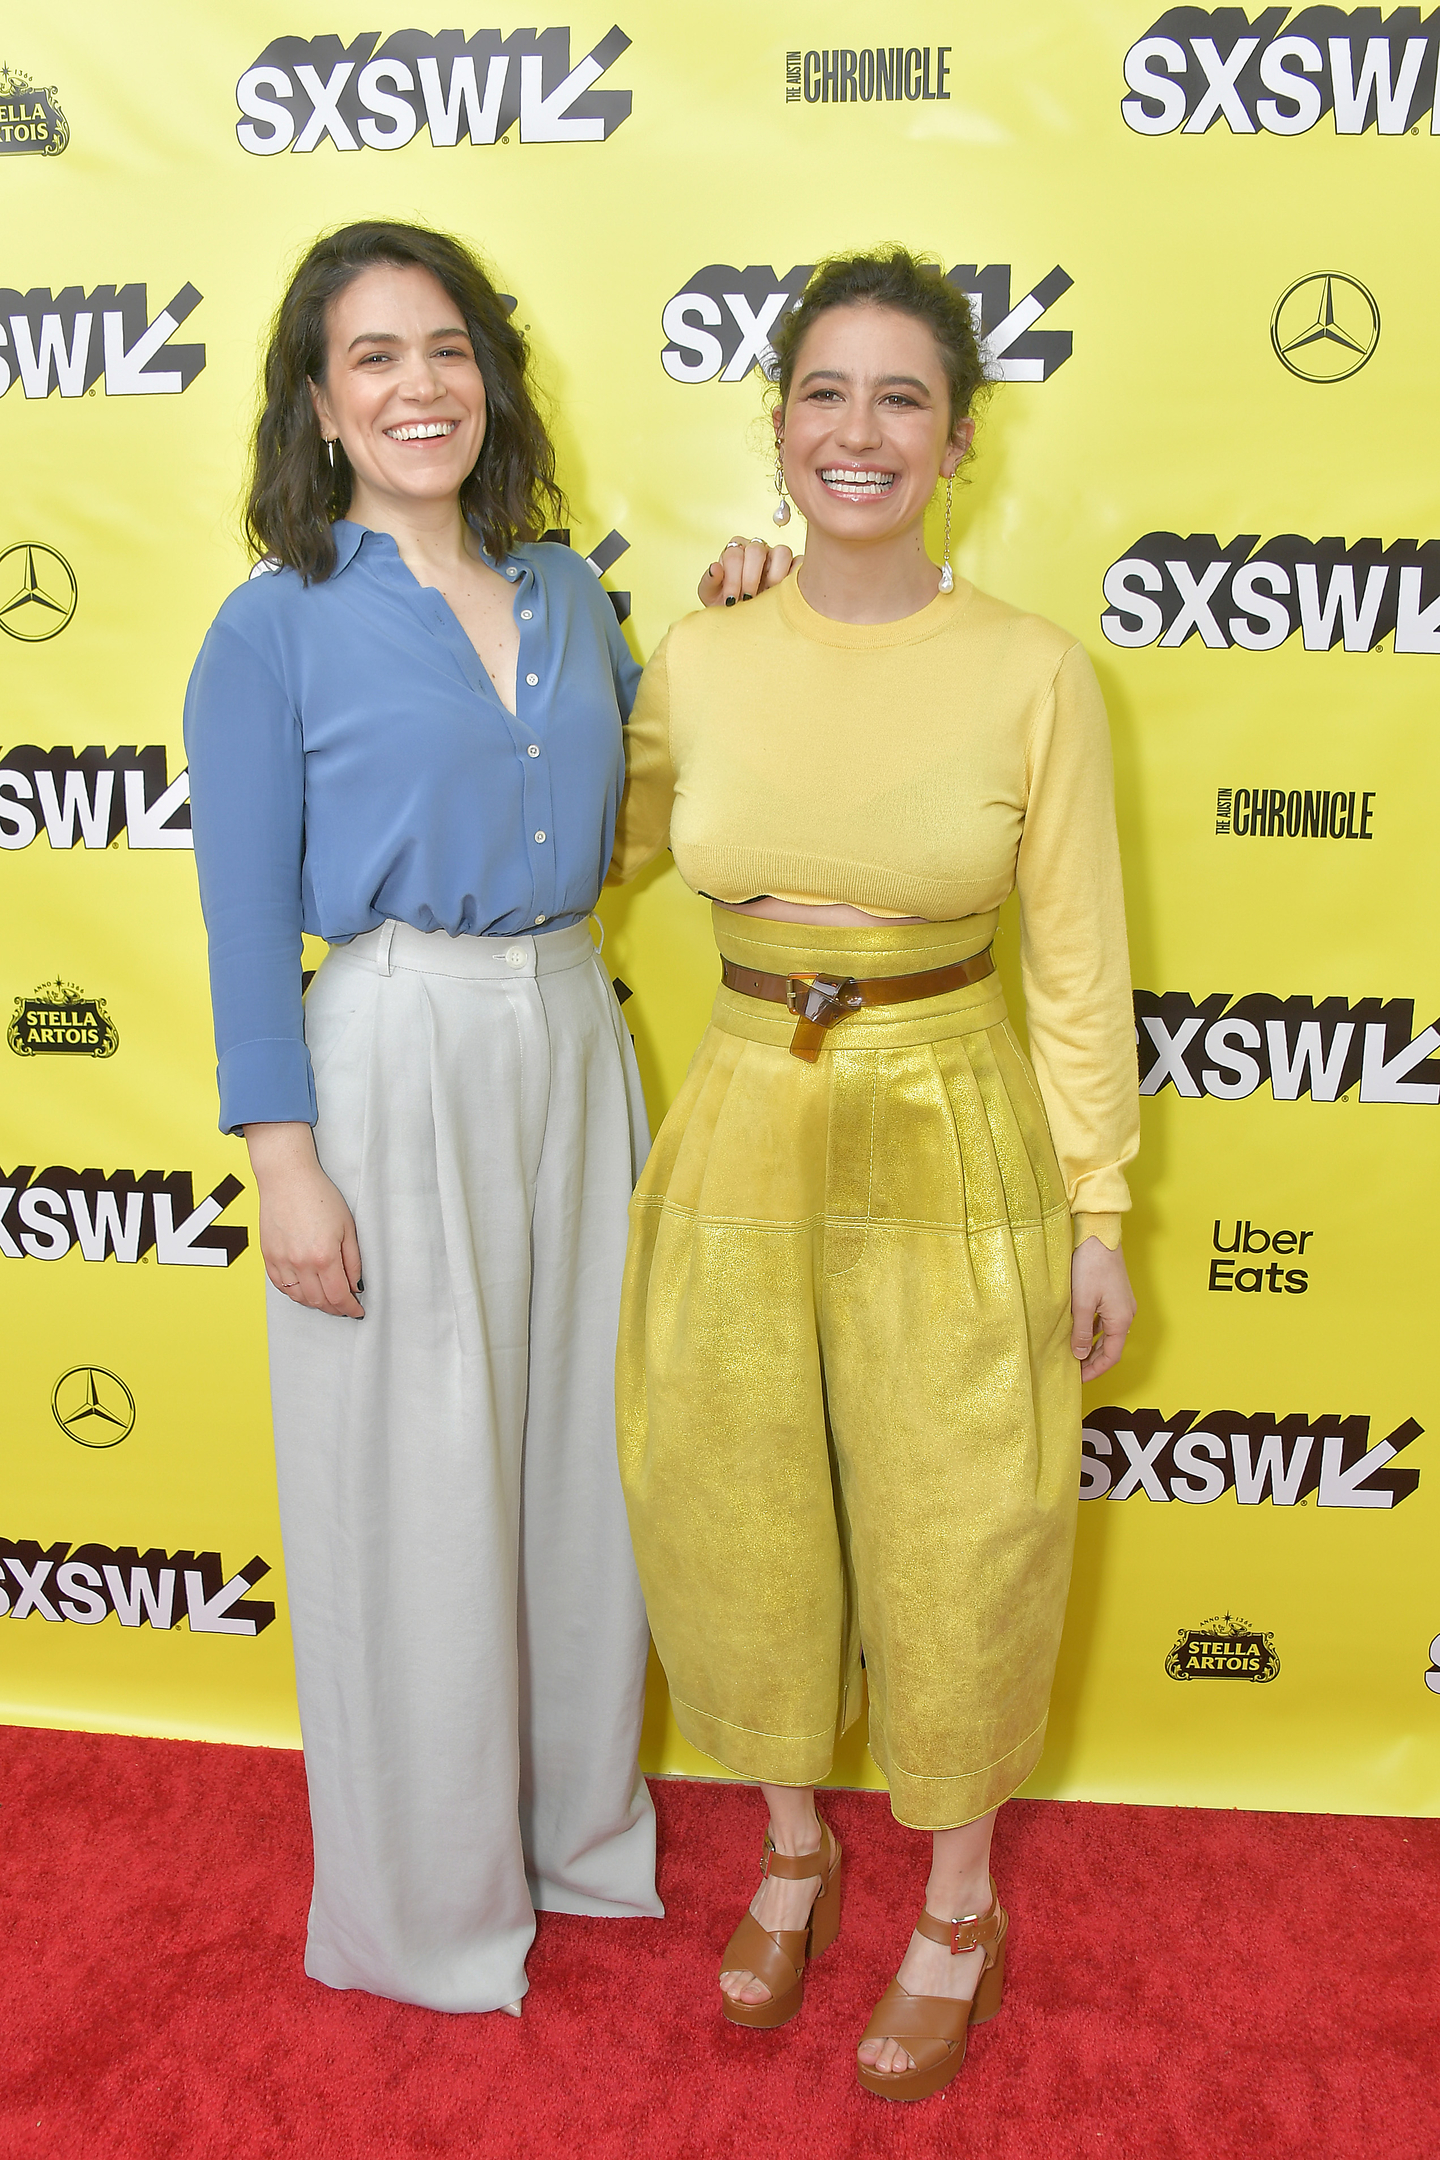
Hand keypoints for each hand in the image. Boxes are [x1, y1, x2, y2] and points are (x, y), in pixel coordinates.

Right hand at [243, 1121, 363, 1318]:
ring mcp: (281, 1260)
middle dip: (335, 1308)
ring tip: (327, 1299)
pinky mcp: (268, 1255)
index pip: (339, 1296)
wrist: (287, 1177)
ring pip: (299, 1297)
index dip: (350, 1308)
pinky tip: (305, 1290)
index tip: (357, 1311)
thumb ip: (352, 1260)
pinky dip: (294, 1293)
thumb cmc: (319, 1195)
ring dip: (316, 1303)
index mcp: (324, 1256)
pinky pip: (280, 1286)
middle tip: (345, 1306)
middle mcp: (300, 1263)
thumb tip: (355, 1285)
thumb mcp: (348, 1226)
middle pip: (319, 1301)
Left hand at [698, 536, 795, 606]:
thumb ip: (709, 582)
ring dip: (774, 576)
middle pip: (756, 550)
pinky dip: (794, 577)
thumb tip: (715, 568)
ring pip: (782, 552)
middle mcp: (757, 550)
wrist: (744, 622)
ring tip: (767, 597)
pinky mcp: (795, 567)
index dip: (732, 578)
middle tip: (748, 599)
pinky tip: (783, 596)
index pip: (734, 554)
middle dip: (750, 577)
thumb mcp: (711, 597)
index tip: (731, 600)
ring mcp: (777, 557)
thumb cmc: (727, 606)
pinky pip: (800, 563)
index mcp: (735, 552)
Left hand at [1070, 1237, 1135, 1382]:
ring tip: (1073, 1354)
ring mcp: (1121, 1303)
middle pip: (1111, 1346)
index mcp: (1121, 1318)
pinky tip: (1078, 1331)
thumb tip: (1079, 1355)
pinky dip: (1093, 1330)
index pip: (1112, 1355)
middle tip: (1074, 1370)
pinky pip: (1105, 1320)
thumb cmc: (1090, 1266)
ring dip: (1092, 1345)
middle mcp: (1126, 1313)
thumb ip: (1081, 1331)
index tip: (1079, 1379)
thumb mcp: (1081, 1302)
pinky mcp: (1114, 1294)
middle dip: (1093, 1360)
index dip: (1096, 1370)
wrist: (1098, 1235)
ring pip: (1107, 1333)